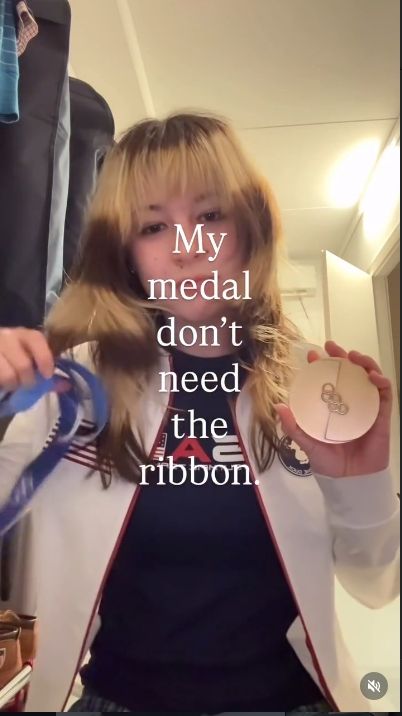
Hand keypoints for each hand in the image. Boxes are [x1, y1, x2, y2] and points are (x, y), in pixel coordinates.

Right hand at [0, 328, 69, 393]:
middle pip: (24, 364)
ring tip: (11, 384)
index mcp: (22, 334)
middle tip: (26, 384)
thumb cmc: (12, 361)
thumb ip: (46, 373)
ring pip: (8, 375)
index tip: (47, 375)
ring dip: (12, 385)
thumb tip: (67, 385)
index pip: (35, 339)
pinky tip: (2, 383)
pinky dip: (2, 385)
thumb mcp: (29, 362)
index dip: (44, 358)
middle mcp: (6, 336)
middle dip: (28, 380)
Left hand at [274, 340, 392, 477]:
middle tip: (332, 346)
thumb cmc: (329, 463)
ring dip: (364, 363)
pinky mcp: (382, 416)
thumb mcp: (307, 443)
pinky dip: (381, 381)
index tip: (313, 354)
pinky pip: (385, 395)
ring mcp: (367, 407)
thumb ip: (294, 427)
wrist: (350, 481)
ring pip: (369, 378)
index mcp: (332, 406)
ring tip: (354, 356)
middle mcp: (350, 403)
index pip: (328, 379)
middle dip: (342, 356)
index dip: (322, 364)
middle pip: (349, 373)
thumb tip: (278, 406)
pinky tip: (373, 376)